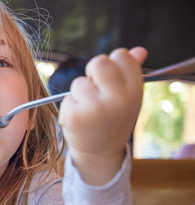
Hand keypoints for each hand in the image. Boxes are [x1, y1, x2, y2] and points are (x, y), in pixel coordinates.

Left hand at [59, 47, 146, 184]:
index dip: (113, 64)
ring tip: (89, 110)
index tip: (111, 79)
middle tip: (95, 89)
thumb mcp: (128, 97)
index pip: (122, 55)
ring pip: (79, 82)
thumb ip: (131, 72)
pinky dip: (70, 107)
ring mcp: (95, 108)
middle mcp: (117, 98)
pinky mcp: (74, 116)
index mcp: (135, 90)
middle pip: (98, 62)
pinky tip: (79, 120)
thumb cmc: (114, 119)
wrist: (100, 153)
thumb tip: (139, 50)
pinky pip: (67, 99)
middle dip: (93, 72)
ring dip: (80, 94)